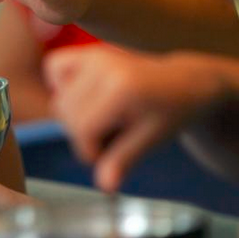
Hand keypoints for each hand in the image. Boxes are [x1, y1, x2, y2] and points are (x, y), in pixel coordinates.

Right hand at [46, 46, 230, 191]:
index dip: (90, 150)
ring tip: (102, 118)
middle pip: (65, 113)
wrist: (185, 83)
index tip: (109, 157)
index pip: (82, 127)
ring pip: (58, 97)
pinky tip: (84, 95)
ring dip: (73, 115)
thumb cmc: (171, 113)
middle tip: (110, 137)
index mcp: (122, 88)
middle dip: (82, 134)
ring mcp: (94, 54)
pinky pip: (53, 68)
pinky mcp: (88, 50)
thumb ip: (123, 160)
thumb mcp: (151, 140)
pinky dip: (61, 85)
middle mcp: (104, 65)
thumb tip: (104, 186)